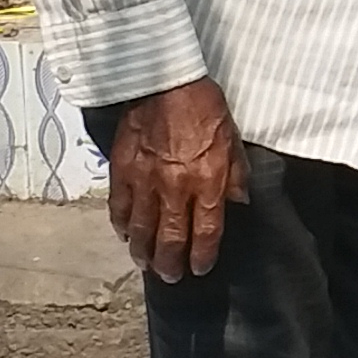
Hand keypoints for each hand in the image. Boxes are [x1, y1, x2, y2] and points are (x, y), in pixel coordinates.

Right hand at [107, 80, 243, 282]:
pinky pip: (118, 207)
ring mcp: (144, 182)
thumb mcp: (232, 140)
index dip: (202, 255)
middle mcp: (175, 188)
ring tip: (145, 264)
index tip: (199, 268)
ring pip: (141, 229)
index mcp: (207, 182)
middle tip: (169, 277)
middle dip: (170, 263)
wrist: (164, 81)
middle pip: (170, 238)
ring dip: (143, 251)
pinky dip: (121, 225)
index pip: (206, 231)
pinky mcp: (121, 171)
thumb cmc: (203, 106)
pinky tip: (124, 235)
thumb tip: (238, 202)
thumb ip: (235, 175)